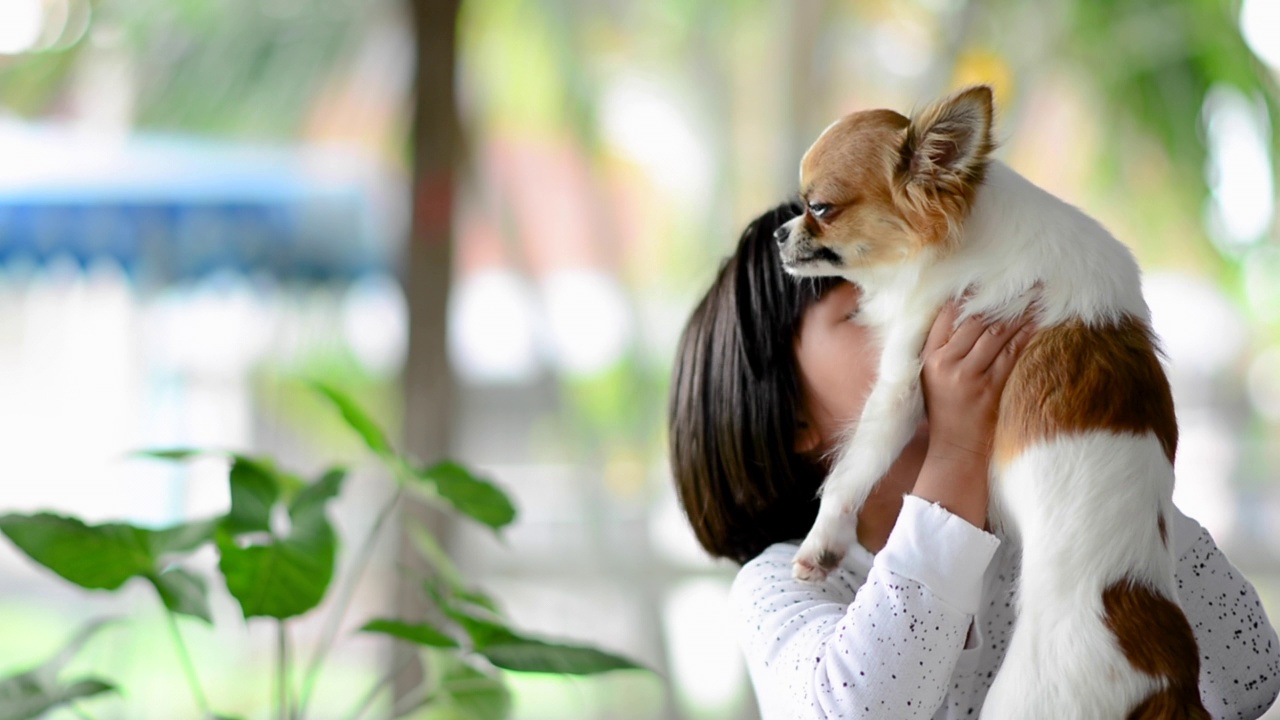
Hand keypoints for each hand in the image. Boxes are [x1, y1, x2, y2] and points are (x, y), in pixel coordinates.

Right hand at [911, 300, 1036, 527]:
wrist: (955, 451)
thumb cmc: (946, 410)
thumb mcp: (934, 377)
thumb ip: (946, 348)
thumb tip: (968, 312)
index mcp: (929, 358)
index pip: (947, 315)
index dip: (969, 294)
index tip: (988, 278)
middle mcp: (946, 364)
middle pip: (974, 320)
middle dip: (998, 298)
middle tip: (1021, 279)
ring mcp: (968, 377)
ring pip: (996, 333)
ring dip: (1017, 312)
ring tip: (1035, 294)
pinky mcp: (990, 389)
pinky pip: (1012, 354)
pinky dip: (1026, 336)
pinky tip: (1037, 322)